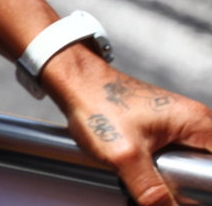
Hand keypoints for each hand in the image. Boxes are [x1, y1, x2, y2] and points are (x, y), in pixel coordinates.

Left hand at [45, 50, 211, 204]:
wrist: (74, 83)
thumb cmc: (97, 104)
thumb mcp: (125, 155)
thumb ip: (151, 190)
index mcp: (199, 124)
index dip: (204, 185)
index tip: (180, 188)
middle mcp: (196, 123)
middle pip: (206, 168)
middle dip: (187, 183)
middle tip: (153, 177)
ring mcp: (181, 127)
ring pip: (190, 167)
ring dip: (173, 179)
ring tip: (146, 174)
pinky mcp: (165, 132)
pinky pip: (175, 160)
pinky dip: (161, 171)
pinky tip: (143, 171)